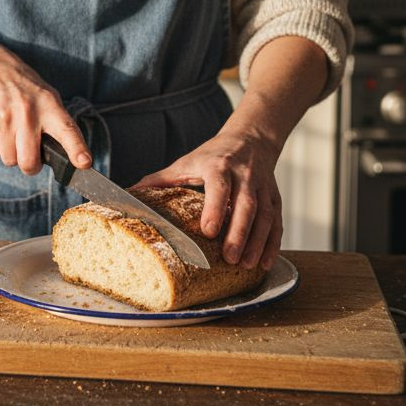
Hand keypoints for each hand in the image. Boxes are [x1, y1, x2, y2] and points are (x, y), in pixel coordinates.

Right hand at [0, 51, 90, 175]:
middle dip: (31, 166)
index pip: (67, 131)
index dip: (77, 149)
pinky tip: (1, 128)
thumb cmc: (27, 90)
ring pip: (10, 160)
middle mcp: (28, 112)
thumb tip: (65, 158)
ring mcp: (5, 118)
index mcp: (50, 106)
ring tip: (14, 134)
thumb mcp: (49, 98)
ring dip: (13, 154)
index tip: (84, 163)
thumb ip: (57, 125)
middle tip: (31, 157)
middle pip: (29, 162)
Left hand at [136, 130, 282, 269]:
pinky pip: (277, 222)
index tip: (208, 231)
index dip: (216, 208)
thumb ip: (160, 179)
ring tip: (247, 265)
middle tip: (230, 258)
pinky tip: (265, 263)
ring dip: (257, 242)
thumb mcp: (186, 162)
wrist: (251, 139)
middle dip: (239, 233)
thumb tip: (128, 193)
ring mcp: (263, 187)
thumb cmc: (213, 155)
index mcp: (219, 166)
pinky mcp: (275, 198)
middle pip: (246, 205)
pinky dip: (273, 243)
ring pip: (265, 216)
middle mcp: (244, 175)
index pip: (220, 186)